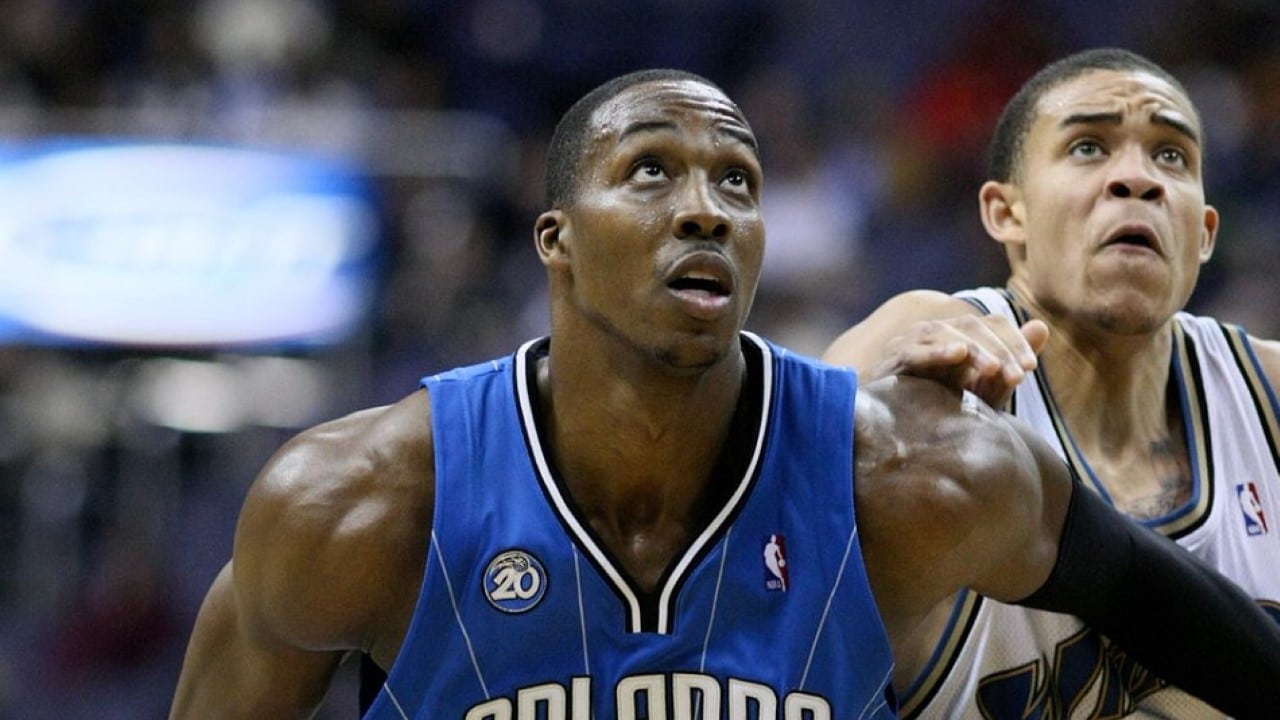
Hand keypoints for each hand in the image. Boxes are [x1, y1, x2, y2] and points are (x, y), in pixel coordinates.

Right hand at [869, 315, 1048, 407]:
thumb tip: (1042, 326)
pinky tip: (957, 353)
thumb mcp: (986, 388)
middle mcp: (936, 334)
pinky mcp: (892, 360)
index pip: (992, 324)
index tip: (1030, 368)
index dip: (1014, 341)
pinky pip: (914, 349)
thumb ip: (1010, 361)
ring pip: (945, 332)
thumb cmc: (945, 409)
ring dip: (973, 349)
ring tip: (993, 368)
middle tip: (1017, 375)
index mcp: (960, 337)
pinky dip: (936, 349)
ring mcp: (911, 343)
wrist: (900, 435)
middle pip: (972, 326)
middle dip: (998, 349)